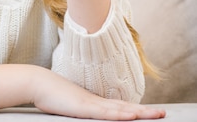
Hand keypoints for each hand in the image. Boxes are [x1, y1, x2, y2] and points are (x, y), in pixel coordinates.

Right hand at [31, 67, 165, 119]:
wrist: (36, 82)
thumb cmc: (47, 93)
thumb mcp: (65, 102)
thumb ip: (75, 107)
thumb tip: (76, 109)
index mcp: (91, 101)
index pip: (116, 106)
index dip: (133, 109)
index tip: (146, 112)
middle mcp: (94, 101)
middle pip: (124, 107)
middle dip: (144, 111)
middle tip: (161, 113)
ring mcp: (91, 103)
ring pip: (120, 109)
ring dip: (139, 112)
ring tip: (156, 114)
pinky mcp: (84, 107)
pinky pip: (106, 112)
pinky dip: (120, 115)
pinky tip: (132, 116)